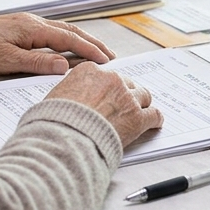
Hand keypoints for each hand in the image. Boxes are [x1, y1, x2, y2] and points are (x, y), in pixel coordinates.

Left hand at [0, 13, 114, 75]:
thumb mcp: (7, 61)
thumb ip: (38, 63)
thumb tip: (65, 66)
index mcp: (33, 29)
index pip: (69, 39)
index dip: (90, 50)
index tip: (106, 61)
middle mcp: (34, 22)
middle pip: (71, 31)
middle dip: (92, 43)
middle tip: (111, 56)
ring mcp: (28, 24)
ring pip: (63, 30)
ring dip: (82, 40)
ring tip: (97, 51)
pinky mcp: (22, 28)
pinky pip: (52, 32)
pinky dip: (68, 39)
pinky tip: (70, 47)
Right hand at [45, 62, 163, 148]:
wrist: (65, 138)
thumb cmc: (55, 121)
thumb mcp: (54, 97)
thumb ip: (68, 92)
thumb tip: (68, 98)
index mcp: (90, 71)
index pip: (106, 75)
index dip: (107, 87)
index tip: (107, 94)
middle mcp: (111, 80)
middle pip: (126, 83)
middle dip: (124, 95)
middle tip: (121, 107)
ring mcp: (127, 98)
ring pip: (143, 96)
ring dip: (141, 104)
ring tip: (140, 112)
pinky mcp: (137, 118)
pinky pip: (154, 115)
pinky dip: (155, 119)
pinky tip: (155, 123)